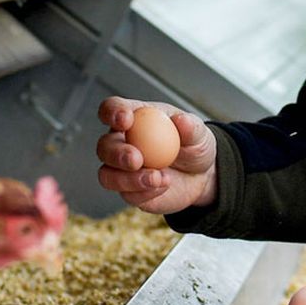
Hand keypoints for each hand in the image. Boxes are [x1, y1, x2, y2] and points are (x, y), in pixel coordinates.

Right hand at [96, 97, 217, 213]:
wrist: (201, 177)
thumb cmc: (194, 147)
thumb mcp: (199, 134)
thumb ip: (191, 127)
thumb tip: (181, 121)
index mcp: (133, 119)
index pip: (111, 110)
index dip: (112, 112)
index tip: (126, 120)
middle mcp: (120, 143)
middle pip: (104, 146)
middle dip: (116, 153)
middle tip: (136, 159)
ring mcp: (121, 170)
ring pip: (107, 176)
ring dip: (128, 179)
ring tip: (156, 178)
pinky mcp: (129, 192)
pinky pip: (127, 195)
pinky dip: (145, 192)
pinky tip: (163, 185)